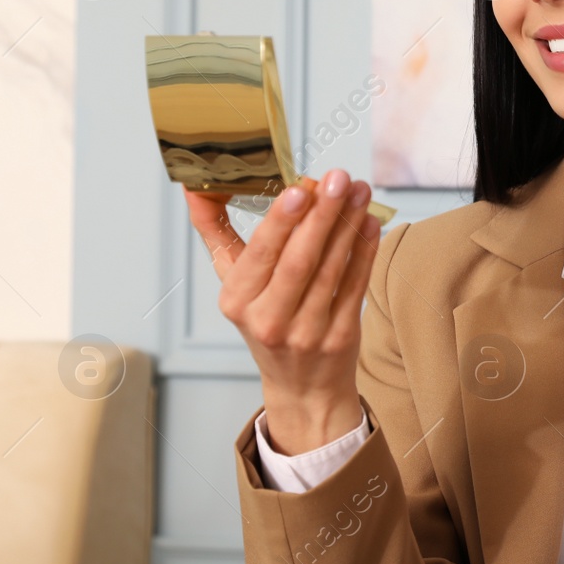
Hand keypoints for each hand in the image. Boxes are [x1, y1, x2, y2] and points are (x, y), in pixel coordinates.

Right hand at [184, 170, 380, 453]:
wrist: (301, 385)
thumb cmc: (265, 320)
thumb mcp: (235, 283)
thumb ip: (216, 233)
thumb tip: (194, 185)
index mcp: (237, 303)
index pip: (259, 256)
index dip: (281, 222)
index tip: (300, 188)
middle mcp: (269, 320)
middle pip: (299, 261)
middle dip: (322, 215)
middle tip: (338, 178)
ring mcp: (308, 332)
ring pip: (331, 270)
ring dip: (348, 225)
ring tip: (358, 190)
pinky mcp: (341, 336)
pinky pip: (355, 286)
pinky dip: (364, 251)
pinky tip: (369, 222)